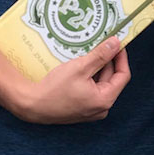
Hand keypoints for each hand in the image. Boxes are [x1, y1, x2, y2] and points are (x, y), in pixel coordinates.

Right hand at [10, 36, 130, 123]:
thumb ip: (101, 55)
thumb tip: (116, 43)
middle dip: (107, 61)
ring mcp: (90, 111)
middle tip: (102, 44)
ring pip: (100, 84)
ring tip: (90, 52)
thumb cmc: (55, 88)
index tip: (117, 43)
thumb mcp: (80, 67)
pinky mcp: (81, 109)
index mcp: (104, 100)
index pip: (123, 76)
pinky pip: (91, 90)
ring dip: (97, 68)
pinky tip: (81, 65)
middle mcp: (101, 108)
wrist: (30, 105)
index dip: (121, 57)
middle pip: (111, 79)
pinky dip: (89, 77)